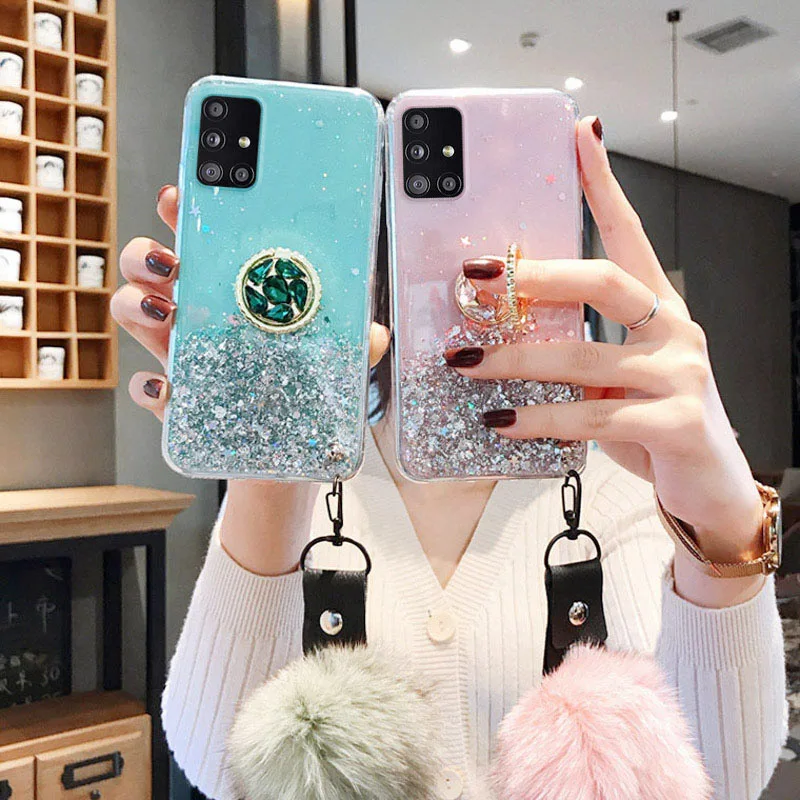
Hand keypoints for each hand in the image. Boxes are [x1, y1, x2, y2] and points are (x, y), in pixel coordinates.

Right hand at [111, 185, 390, 575]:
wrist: (284, 459)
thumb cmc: (302, 393)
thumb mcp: (331, 363)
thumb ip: (352, 342)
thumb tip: (375, 332)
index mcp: (233, 294)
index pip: (203, 244)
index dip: (185, 216)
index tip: (181, 198)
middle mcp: (199, 317)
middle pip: (150, 268)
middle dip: (146, 254)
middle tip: (169, 262)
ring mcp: (180, 356)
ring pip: (132, 312)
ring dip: (134, 305)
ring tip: (163, 312)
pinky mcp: (175, 402)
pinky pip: (144, 388)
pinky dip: (148, 386)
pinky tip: (167, 388)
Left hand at [446, 117, 762, 573]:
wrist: (708, 480)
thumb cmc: (652, 418)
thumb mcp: (616, 373)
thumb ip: (579, 346)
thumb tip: (503, 328)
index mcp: (659, 308)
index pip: (629, 234)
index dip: (603, 184)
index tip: (579, 135)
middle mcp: (675, 329)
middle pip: (601, 280)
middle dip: (532, 277)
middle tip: (474, 279)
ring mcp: (679, 374)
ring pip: (583, 355)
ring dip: (514, 359)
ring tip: (465, 362)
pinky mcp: (674, 422)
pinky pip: (592, 415)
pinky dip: (540, 417)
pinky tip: (502, 419)